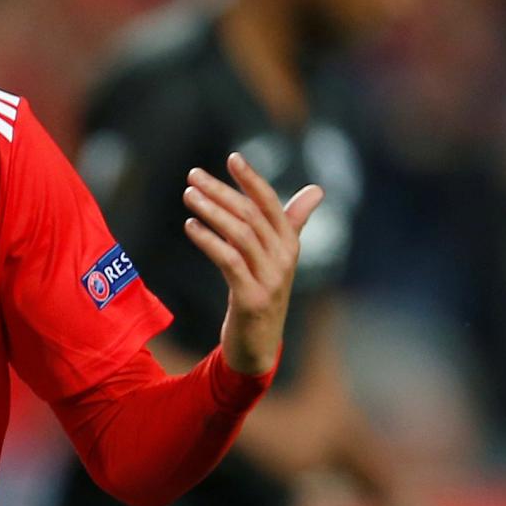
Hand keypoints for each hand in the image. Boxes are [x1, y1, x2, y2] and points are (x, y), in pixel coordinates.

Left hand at [182, 153, 323, 374]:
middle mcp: (284, 259)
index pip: (271, 204)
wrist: (257, 347)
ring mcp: (270, 279)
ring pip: (240, 234)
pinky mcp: (251, 298)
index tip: (233, 157)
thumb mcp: (277, 259)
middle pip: (250, 215)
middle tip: (193, 175)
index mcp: (289, 245)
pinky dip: (208, 240)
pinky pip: (229, 260)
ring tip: (188, 196)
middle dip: (221, 192)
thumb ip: (292, 222)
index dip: (252, 179)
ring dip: (211, 211)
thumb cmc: (262, 295)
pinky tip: (190, 226)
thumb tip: (317, 189)